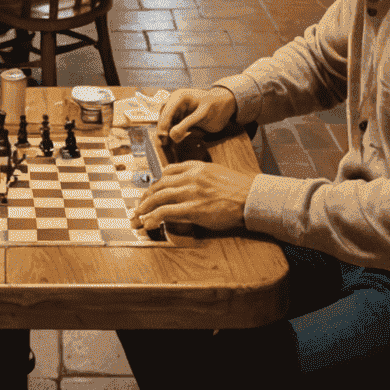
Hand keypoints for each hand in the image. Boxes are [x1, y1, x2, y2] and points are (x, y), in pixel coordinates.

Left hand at [131, 161, 254, 233]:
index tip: (152, 190)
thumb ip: (199, 176)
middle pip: (160, 184)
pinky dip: (155, 217)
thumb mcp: (216, 172)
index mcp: (196, 167)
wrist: (251, 198)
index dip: (157, 182)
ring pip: (160, 197)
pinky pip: (167, 212)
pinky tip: (148, 222)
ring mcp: (191, 192)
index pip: (168, 171)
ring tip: (138, 215)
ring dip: (146, 207)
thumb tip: (187, 185)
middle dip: (147, 195)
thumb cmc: (238, 188)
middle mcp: (190, 177)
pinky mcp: (194, 209)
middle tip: (139, 204)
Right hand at [157, 86, 237, 142]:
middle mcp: (174, 102)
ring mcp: (176, 110)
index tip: (163, 139)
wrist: (223, 106)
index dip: (163, 126)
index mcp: (179, 97)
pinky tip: (171, 143)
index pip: (166, 112)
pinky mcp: (180, 117)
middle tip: (162, 145)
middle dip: (162, 131)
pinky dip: (171, 134)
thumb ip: (187, 124)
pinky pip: (172, 126)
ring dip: (165, 134)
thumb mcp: (202, 115)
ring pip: (166, 123)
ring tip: (165, 146)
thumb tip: (171, 136)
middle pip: (163, 118)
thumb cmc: (215, 106)